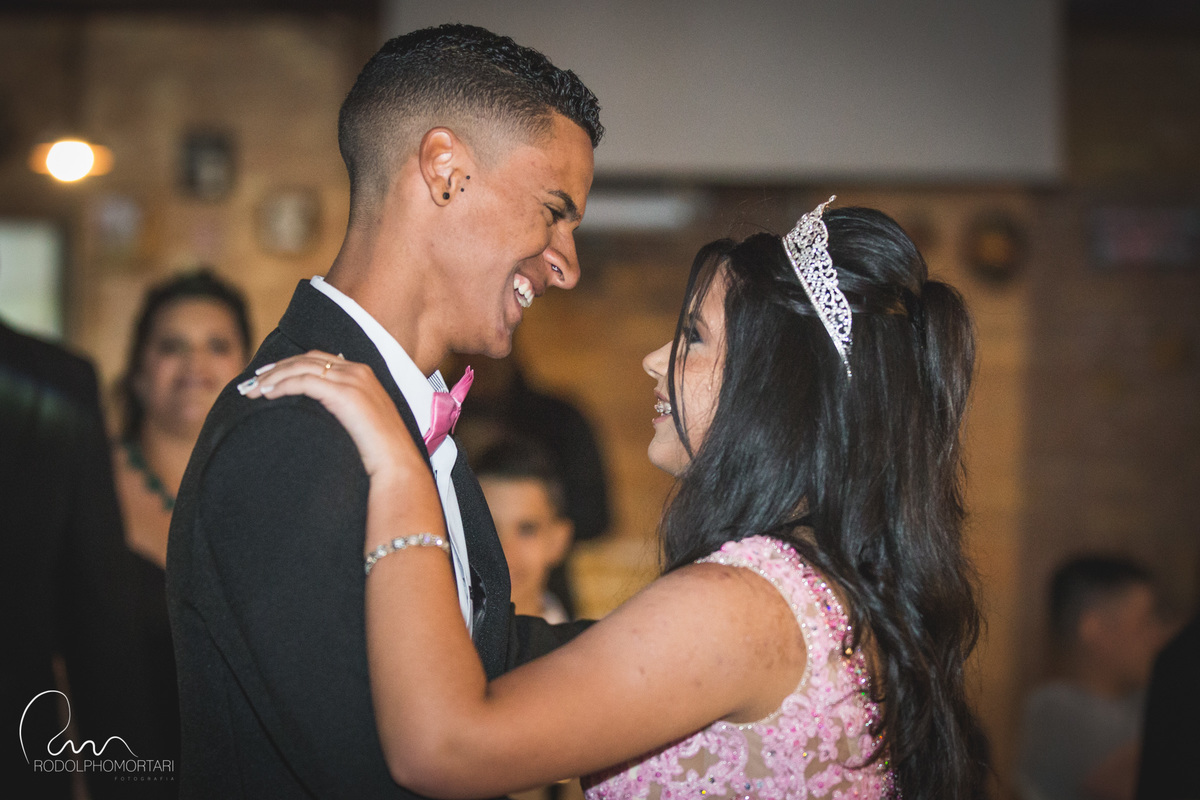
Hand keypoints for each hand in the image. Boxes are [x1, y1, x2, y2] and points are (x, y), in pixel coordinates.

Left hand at [243, 351, 423, 480]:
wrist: (396, 463)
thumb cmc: (379, 450)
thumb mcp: (360, 420)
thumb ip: (342, 406)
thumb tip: (316, 409)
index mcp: (363, 373)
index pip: (319, 359)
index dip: (291, 364)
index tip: (269, 375)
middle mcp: (358, 371)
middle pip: (307, 359)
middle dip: (277, 368)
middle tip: (253, 381)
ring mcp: (352, 380)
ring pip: (302, 367)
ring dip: (274, 377)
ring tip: (253, 390)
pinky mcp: (344, 394)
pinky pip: (304, 382)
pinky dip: (282, 385)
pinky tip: (267, 394)